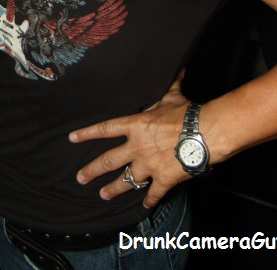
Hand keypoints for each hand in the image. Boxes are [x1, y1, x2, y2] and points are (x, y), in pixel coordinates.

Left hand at [69, 75, 189, 207]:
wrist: (204, 133)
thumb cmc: (187, 113)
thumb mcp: (172, 96)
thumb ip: (168, 87)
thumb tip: (176, 71)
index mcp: (135, 125)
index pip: (105, 129)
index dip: (87, 133)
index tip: (72, 138)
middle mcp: (137, 147)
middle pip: (108, 161)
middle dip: (92, 170)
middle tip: (80, 178)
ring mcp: (149, 165)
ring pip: (126, 180)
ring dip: (113, 189)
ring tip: (102, 194)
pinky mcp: (163, 179)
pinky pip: (153, 193)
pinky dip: (148, 200)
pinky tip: (144, 205)